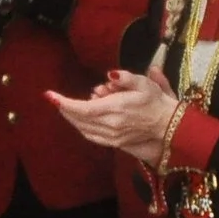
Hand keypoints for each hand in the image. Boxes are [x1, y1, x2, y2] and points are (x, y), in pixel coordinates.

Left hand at [47, 68, 178, 164]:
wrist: (168, 124)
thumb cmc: (156, 101)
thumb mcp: (145, 83)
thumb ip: (125, 77)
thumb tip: (110, 75)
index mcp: (116, 108)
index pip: (83, 108)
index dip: (65, 103)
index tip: (50, 96)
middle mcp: (111, 125)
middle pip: (79, 119)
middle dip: (65, 109)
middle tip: (55, 99)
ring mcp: (112, 136)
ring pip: (83, 129)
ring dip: (71, 118)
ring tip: (65, 108)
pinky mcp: (114, 142)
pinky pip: (91, 136)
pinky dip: (81, 128)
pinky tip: (78, 121)